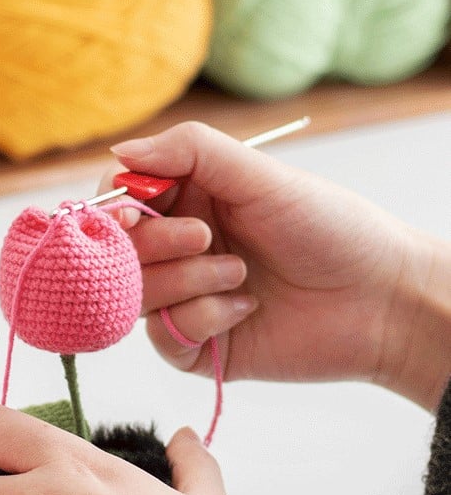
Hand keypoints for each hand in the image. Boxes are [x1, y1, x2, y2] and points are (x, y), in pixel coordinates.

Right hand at [104, 122, 450, 410]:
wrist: (379, 300)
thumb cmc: (330, 228)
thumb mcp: (259, 176)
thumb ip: (189, 152)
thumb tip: (119, 150)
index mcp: (190, 202)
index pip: (121, 202)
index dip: (114, 208)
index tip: (128, 211)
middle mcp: (181, 249)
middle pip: (122, 252)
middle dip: (158, 244)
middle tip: (206, 238)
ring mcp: (186, 298)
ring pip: (139, 295)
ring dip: (188, 282)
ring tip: (242, 275)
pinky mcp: (197, 344)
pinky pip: (165, 335)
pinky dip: (203, 319)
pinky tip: (247, 309)